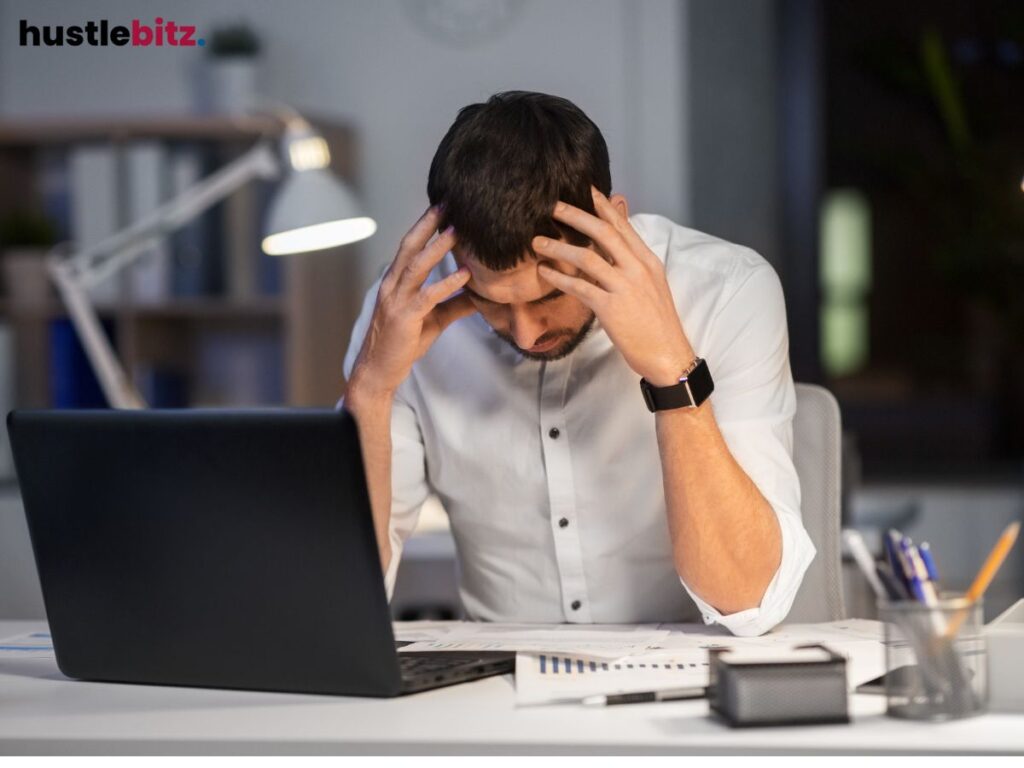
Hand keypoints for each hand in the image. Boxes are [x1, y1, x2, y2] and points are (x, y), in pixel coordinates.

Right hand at [349, 206, 475, 398]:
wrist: (379, 370)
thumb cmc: (403, 343)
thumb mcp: (434, 320)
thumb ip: (455, 304)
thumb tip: (481, 295)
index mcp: (396, 281)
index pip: (410, 246)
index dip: (425, 225)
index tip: (444, 206)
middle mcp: (392, 285)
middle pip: (410, 246)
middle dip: (428, 223)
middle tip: (447, 203)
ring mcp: (396, 300)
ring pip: (417, 266)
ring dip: (438, 247)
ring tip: (458, 230)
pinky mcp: (404, 317)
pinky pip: (427, 296)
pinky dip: (446, 283)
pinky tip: (464, 274)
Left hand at [533, 187, 694, 385]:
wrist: (668, 354)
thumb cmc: (657, 323)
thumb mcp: (651, 285)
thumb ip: (633, 262)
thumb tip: (618, 246)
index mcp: (647, 261)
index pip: (622, 226)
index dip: (602, 206)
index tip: (584, 189)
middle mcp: (637, 269)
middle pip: (604, 232)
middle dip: (576, 215)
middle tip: (552, 206)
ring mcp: (625, 287)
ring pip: (587, 258)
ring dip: (559, 247)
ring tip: (537, 242)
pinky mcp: (611, 308)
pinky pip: (580, 287)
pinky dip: (559, 278)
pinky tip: (544, 272)